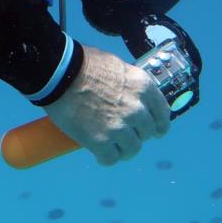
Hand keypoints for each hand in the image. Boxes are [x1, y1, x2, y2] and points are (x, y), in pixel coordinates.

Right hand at [42, 45, 169, 165]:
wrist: (58, 73)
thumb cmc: (83, 63)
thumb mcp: (117, 66)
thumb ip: (129, 85)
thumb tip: (130, 96)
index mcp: (143, 87)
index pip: (163, 114)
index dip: (159, 125)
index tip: (155, 131)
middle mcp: (137, 109)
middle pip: (147, 133)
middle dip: (137, 136)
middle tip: (125, 135)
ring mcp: (119, 127)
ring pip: (132, 150)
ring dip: (123, 150)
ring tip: (112, 147)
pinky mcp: (100, 141)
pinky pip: (111, 159)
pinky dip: (105, 158)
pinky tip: (99, 155)